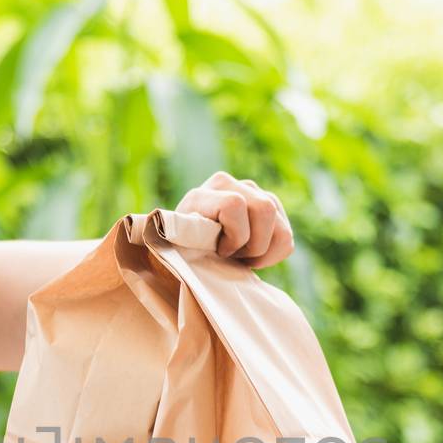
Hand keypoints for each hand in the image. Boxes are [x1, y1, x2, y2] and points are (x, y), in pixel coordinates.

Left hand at [176, 172, 294, 268]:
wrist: (191, 246)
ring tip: (241, 257)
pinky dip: (273, 254)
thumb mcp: (172, 248)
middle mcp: (230, 185)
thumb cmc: (180, 252)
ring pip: (281, 227)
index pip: (234, 205)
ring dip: (264, 251)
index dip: (234, 236)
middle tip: (234, 257)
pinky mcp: (270, 205)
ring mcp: (253, 192)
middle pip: (265, 209)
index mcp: (203, 194)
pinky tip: (253, 254)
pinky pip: (287, 237)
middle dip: (253, 245)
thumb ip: (173, 238)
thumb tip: (156, 231)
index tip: (220, 252)